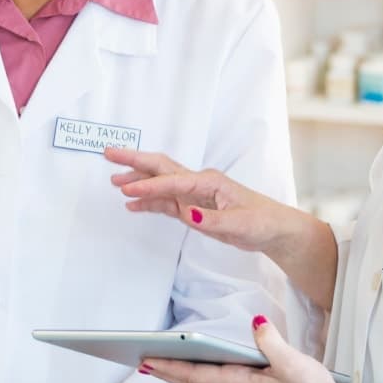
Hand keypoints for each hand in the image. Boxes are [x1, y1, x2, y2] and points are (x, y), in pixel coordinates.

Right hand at [105, 147, 299, 254]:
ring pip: (160, 183)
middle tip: (109, 153)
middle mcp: (199, 183)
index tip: (127, 190)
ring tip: (113, 180)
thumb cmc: (262, 221)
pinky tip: (132, 205)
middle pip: (161, 168)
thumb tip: (188, 214)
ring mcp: (194, 195)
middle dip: (135, 161)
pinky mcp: (194, 208)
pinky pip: (166, 202)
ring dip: (138, 181)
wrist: (273, 229)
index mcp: (209, 182)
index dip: (149, 186)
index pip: (173, 182)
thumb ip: (213, 220)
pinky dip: (148, 202)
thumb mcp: (241, 223)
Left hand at [142, 316, 361, 382]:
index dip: (170, 368)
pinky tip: (193, 364)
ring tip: (157, 362)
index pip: (196, 375)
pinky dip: (196, 372)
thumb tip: (256, 322)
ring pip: (201, 382)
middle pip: (191, 381)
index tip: (147, 360)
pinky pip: (214, 379)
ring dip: (177, 373)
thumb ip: (272, 341)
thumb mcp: (293, 362)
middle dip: (165, 372)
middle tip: (139, 361)